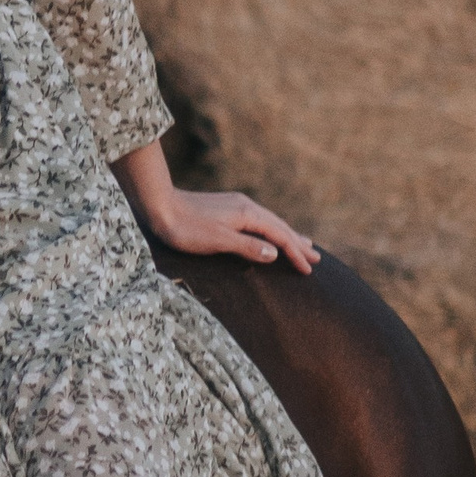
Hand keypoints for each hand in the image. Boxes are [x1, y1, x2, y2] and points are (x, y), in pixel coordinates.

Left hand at [117, 147, 319, 271]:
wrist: (158, 206)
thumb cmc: (185, 227)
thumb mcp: (218, 241)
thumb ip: (248, 247)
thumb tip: (275, 253)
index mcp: (248, 214)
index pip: (280, 235)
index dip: (295, 253)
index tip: (308, 270)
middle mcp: (246, 206)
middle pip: (279, 226)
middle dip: (298, 243)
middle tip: (317, 258)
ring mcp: (236, 206)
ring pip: (269, 223)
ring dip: (287, 235)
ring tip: (302, 244)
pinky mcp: (226, 210)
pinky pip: (258, 222)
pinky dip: (271, 230)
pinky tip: (268, 234)